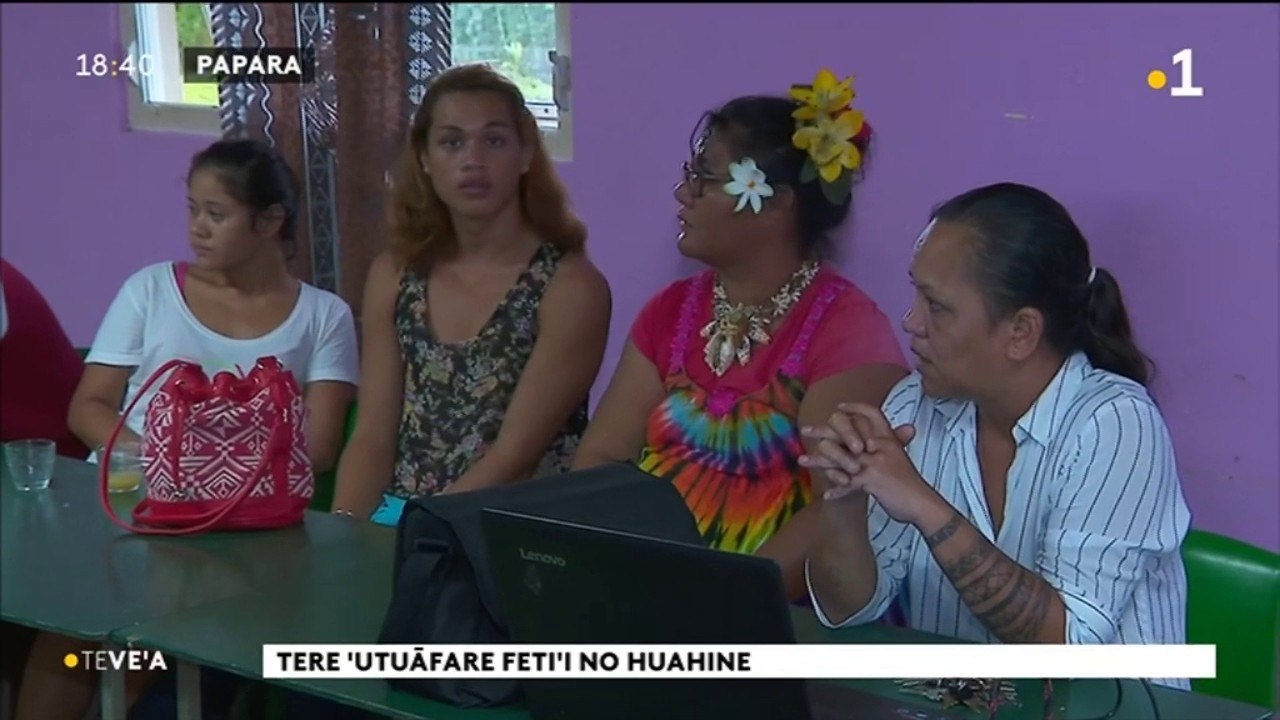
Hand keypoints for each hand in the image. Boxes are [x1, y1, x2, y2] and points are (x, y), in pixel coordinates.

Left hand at [801, 403, 938, 525]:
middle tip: (805, 430)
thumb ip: (887, 447)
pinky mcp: (872, 481)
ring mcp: (876, 463)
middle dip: (823, 431)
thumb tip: (874, 440)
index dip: (855, 408)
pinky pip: (849, 484)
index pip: (871, 414)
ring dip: (819, 460)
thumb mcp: (899, 458)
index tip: (839, 407)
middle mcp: (880, 447)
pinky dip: (838, 490)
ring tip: (803, 460)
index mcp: (888, 439)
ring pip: (840, 457)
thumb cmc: (910, 483)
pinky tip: (826, 495)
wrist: (924, 503)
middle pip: (847, 432)